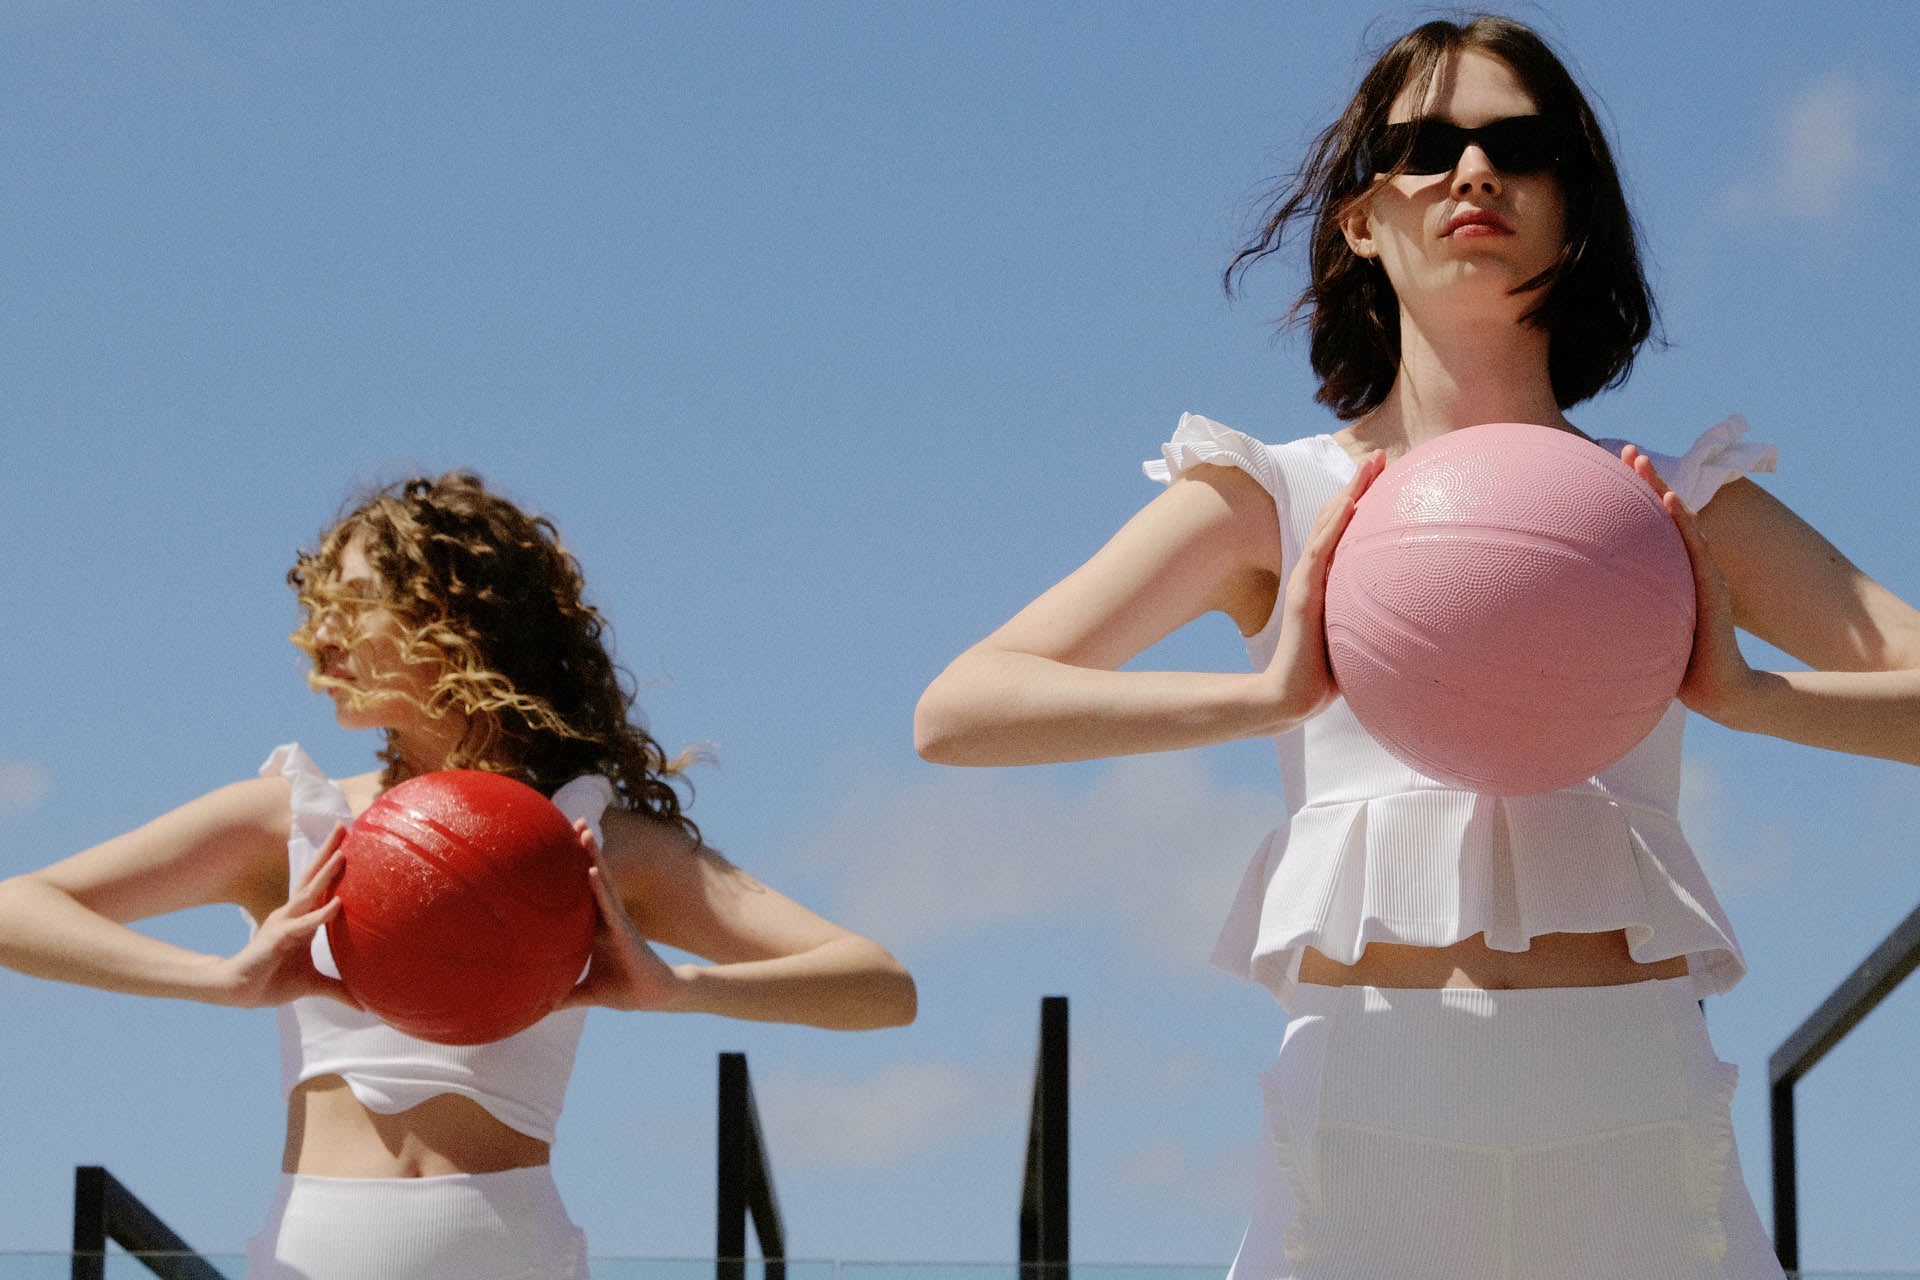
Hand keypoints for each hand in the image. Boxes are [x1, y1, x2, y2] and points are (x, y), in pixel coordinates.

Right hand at [210, 826, 359, 1008]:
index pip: (322, 887)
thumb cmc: (273, 982)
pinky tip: (338, 904)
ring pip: (309, 893)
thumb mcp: (314, 984)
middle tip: (345, 825)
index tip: (352, 842)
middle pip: (314, 878)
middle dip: (330, 852)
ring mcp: (285, 924)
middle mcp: (293, 915)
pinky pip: (304, 924)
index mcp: (302, 920)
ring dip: (326, 874)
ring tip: (343, 853)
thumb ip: (339, 989)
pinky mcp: (278, 939)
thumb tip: (365, 1005)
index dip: (334, 866)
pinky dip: (321, 914)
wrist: (241, 993)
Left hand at [560, 820, 686, 1012]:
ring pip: (603, 881)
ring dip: (593, 856)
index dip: (571, 867)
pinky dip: (599, 887)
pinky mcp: (625, 930)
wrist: (654, 996)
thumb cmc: (625, 989)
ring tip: (584, 832)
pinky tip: (590, 870)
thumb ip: (565, 995)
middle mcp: (607, 916)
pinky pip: (610, 905)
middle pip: (593, 876)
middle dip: (584, 849)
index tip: (557, 844)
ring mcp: (617, 920)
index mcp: (596, 927)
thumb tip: (538, 1009)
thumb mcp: (587, 992)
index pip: (580, 891)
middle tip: (573, 820)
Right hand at [1260, 449, 1385, 724]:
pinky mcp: (1303, 594)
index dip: (1364, 501)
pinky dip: (1334, 523)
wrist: (1293, 696)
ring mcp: (1307, 581)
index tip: (1390, 477)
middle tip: (1383, 455)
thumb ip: (1378, 623)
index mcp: (1329, 580)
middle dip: (1360, 484)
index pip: (1346, 531)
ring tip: (1370, 463)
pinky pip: (1321, 551)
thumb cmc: (1327, 674)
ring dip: (1350, 491)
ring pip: (1328, 524)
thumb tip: (1419, 625)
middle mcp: (1317, 573)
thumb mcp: (1359, 638)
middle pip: (1337, 517)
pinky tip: (1351, 501)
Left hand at [1624, 445, 1761, 723]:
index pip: (1647, 530)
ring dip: (1661, 488)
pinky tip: (1671, 501)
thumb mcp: (1638, 635)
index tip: (1604, 473)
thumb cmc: (1679, 666)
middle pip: (1663, 515)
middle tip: (1624, 449)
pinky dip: (1684, 522)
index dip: (1629, 501)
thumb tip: (1562, 621)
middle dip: (1645, 480)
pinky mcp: (1713, 587)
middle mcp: (1686, 568)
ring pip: (1680, 521)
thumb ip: (1614, 619)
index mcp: (1667, 576)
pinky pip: (1697, 548)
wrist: (1719, 689)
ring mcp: (1702, 574)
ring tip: (1641, 461)